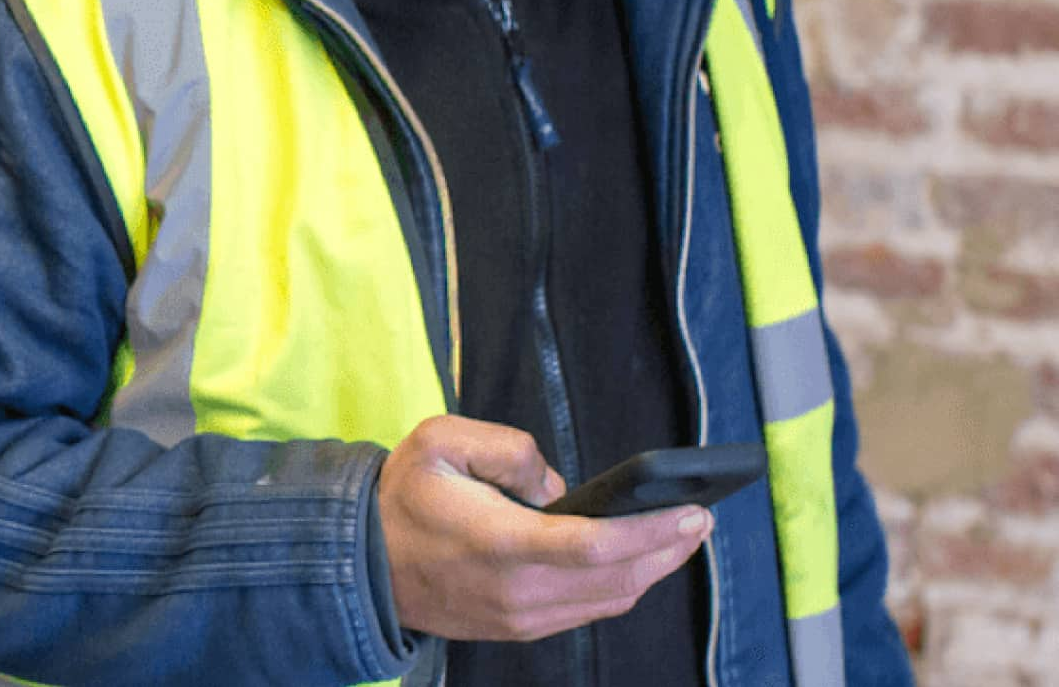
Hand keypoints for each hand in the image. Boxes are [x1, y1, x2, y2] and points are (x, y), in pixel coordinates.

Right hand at [378, 416, 711, 641]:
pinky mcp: (520, 626)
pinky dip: (622, 586)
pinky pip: (587, 611)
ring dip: (653, 570)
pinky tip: (638, 561)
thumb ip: (506, 446)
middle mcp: (519, 591)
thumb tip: (555, 483)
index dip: (652, 531)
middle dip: (668, 549)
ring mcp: (521, 617)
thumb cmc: (403, 496)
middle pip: (618, 580)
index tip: (691, 511)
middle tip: (702, 517)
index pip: (596, 546)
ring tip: (682, 536)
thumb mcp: (439, 440)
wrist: (363, 563)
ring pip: (609, 601)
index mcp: (502, 543)